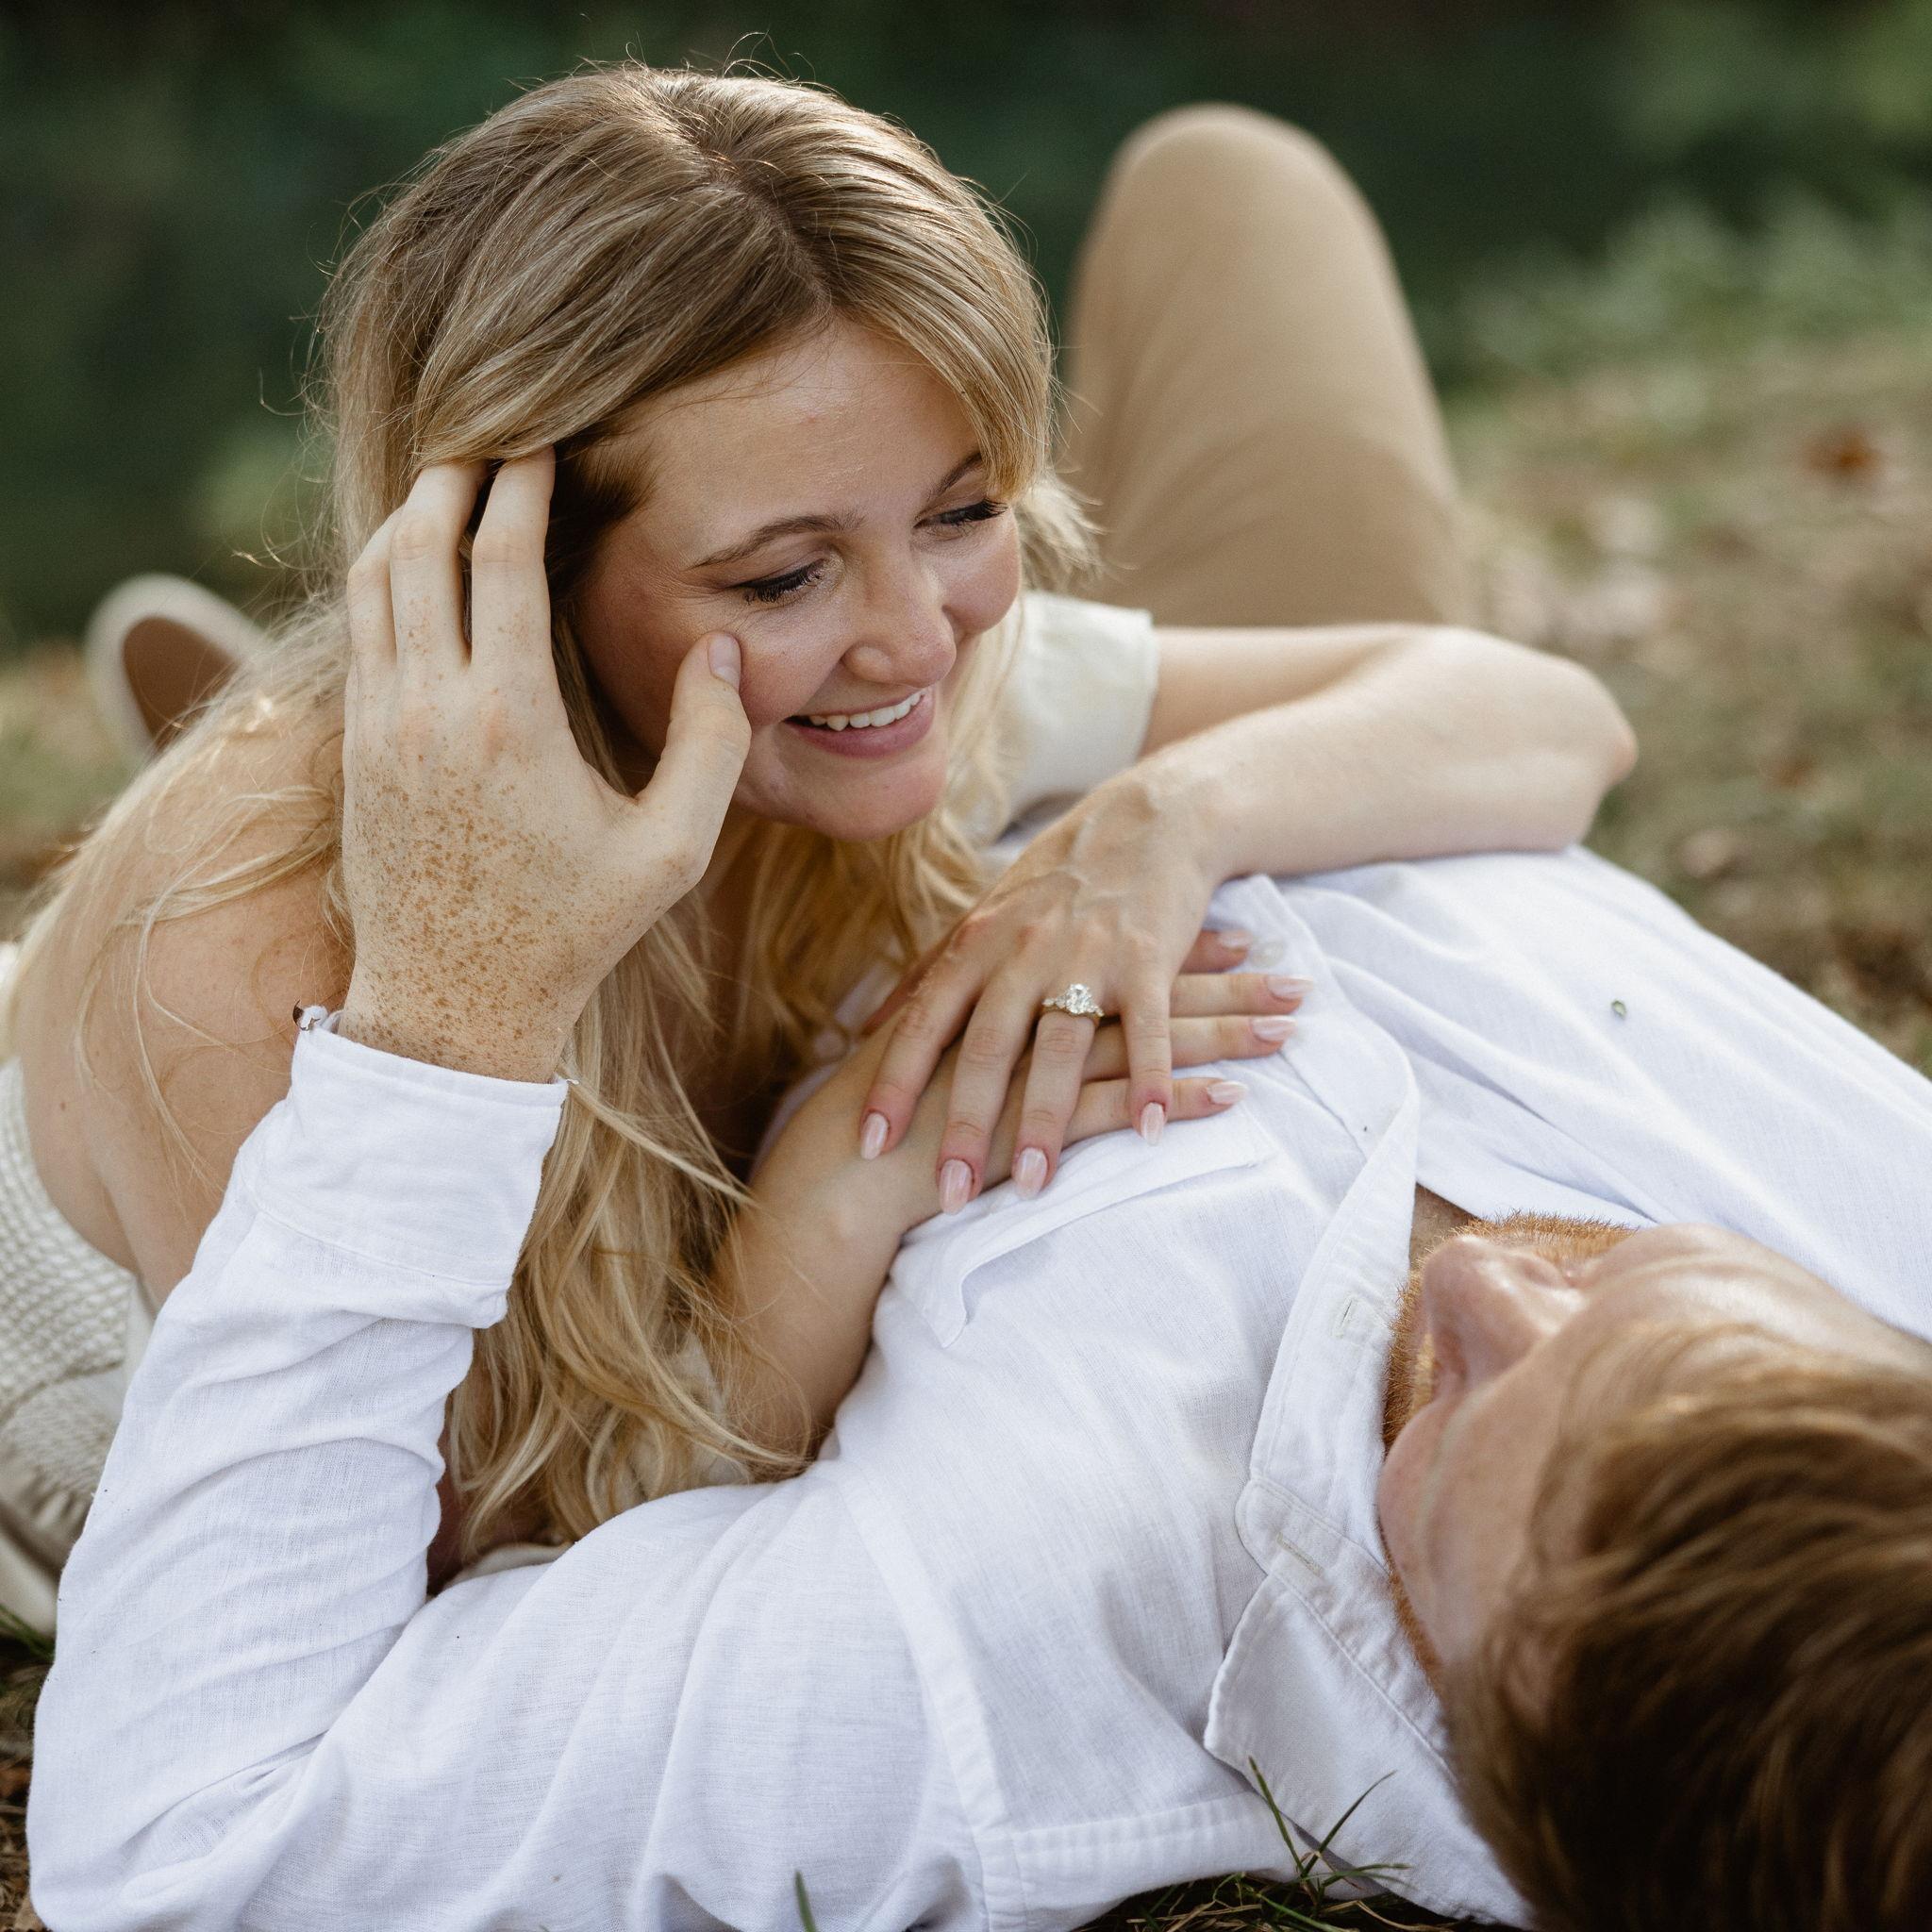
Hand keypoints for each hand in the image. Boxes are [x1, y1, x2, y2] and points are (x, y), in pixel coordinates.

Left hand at [336, 452, 750, 1080]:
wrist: (453, 1004)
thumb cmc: (574, 930)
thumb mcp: (673, 850)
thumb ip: (712, 743)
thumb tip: (722, 649)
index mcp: (509, 718)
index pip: (502, 558)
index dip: (521, 486)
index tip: (543, 442)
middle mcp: (429, 707)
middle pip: (419, 545)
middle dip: (453, 476)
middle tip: (490, 435)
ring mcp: (379, 726)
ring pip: (373, 579)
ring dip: (407, 516)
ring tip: (447, 481)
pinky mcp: (355, 749)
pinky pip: (359, 628)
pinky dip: (383, 573)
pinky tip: (414, 565)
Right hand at [729, 986, 1286, 1451]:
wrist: (834, 1178)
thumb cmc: (876, 1127)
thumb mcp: (930, 1061)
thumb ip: (975, 1032)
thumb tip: (1012, 1024)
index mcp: (1007, 991)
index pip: (1108, 961)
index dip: (1173, 954)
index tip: (1227, 942)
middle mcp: (1025, 1013)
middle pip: (1143, 989)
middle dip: (1223, 984)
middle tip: (1291, 976)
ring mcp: (1030, 1064)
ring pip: (1146, 1035)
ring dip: (1223, 1032)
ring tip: (1292, 1025)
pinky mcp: (1032, 1117)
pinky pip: (1120, 1100)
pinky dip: (1176, 1096)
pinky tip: (1234, 1098)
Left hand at [855, 765, 1305, 1206]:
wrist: (1150, 819)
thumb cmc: (1058, 879)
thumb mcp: (983, 916)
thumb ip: (928, 974)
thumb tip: (865, 1030)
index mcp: (979, 943)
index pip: (925, 1024)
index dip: (895, 1085)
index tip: (868, 1145)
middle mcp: (1026, 951)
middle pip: (989, 1048)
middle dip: (966, 1125)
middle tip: (950, 1194)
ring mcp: (1090, 955)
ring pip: (1062, 1048)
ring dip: (1046, 1120)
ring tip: (1032, 1184)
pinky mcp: (1152, 959)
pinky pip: (1152, 1030)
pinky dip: (1152, 1081)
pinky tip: (1146, 1131)